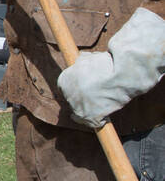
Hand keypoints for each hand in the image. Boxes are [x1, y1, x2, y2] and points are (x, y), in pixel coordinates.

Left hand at [57, 8, 164, 127]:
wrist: (117, 76)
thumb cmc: (105, 64)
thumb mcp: (88, 58)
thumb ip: (82, 61)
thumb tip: (81, 59)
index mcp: (63, 81)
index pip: (66, 87)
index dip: (76, 86)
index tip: (85, 87)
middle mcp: (67, 96)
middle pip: (73, 100)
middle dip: (83, 97)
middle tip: (95, 94)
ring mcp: (78, 108)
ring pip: (81, 113)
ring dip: (89, 110)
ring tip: (101, 104)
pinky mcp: (90, 119)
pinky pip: (94, 123)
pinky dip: (100, 121)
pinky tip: (105, 117)